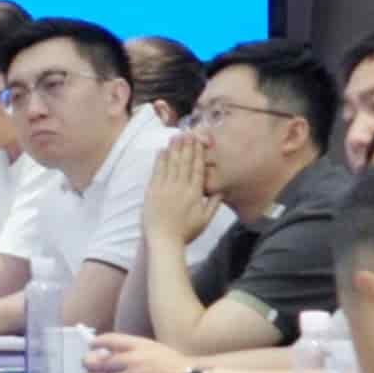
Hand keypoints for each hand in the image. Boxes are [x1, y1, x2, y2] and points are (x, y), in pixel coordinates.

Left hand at [83, 333, 190, 372]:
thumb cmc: (177, 369)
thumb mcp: (157, 351)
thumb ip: (136, 352)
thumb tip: (115, 357)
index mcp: (138, 345)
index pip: (109, 340)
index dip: (97, 344)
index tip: (91, 347)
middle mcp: (132, 359)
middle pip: (100, 362)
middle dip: (90, 368)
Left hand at [142, 134, 215, 256]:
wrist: (164, 240)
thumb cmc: (186, 232)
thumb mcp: (205, 220)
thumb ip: (213, 204)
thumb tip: (221, 191)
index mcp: (194, 193)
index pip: (197, 169)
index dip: (198, 154)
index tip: (199, 142)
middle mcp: (180, 187)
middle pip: (184, 162)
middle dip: (187, 146)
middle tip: (188, 132)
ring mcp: (165, 187)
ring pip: (171, 163)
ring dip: (174, 149)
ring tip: (176, 136)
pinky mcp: (152, 190)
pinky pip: (157, 171)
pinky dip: (160, 160)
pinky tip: (162, 150)